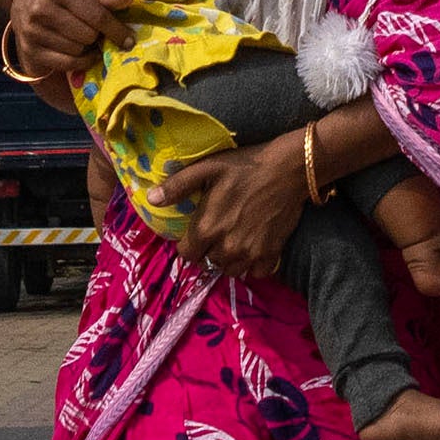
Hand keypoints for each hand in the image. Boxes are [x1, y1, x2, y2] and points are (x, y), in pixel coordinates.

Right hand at [8, 0, 121, 90]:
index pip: (97, 16)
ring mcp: (33, 31)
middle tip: (98, 32)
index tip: (129, 39)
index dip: (117, 29)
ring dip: (88, 47)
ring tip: (86, 38)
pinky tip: (82, 52)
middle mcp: (42, 8)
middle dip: (98, 35)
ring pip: (78, 50)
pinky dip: (80, 60)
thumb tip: (127, 1)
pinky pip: (67, 63)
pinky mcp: (30, 50)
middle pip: (88, 35)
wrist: (24, 1)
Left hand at [183, 127, 319, 281]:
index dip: (188, 245)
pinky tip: (252, 247)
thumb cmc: (244, 166)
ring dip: (228, 260)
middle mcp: (226, 247)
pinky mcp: (270, 254)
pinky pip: (255, 273)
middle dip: (209, 251)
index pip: (186, 255)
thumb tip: (150, 199)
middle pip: (208, 263)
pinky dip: (252, 265)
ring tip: (233, 241)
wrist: (288, 169)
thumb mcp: (206, 168)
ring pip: (230, 270)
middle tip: (218, 232)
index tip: (196, 233)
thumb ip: (177, 186)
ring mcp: (249, 253)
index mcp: (206, 228)